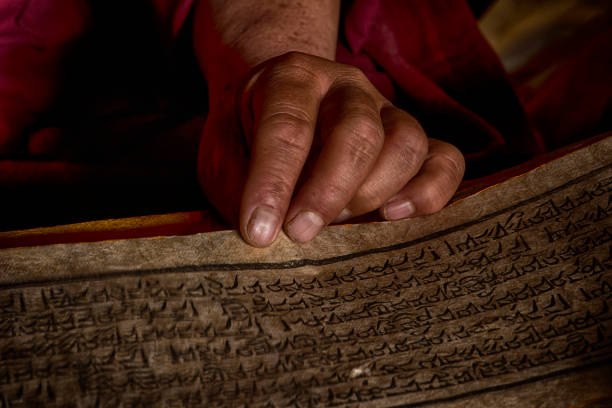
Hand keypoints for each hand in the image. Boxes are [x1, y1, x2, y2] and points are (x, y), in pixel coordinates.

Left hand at [197, 52, 464, 246]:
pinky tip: (397, 216)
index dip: (273, 182)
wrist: (283, 106)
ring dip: (373, 193)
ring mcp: (386, 110)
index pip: (288, 127)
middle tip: (300, 234)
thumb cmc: (250, 135)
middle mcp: (346, 87)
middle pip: (357, 132)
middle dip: (328, 190)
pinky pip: (446, 159)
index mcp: (292, 78)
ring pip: (406, 143)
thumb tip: (264, 235)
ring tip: (339, 224)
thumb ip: (237, 186)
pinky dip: (431, 191)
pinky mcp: (415, 138)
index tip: (259, 232)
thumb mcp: (223, 153)